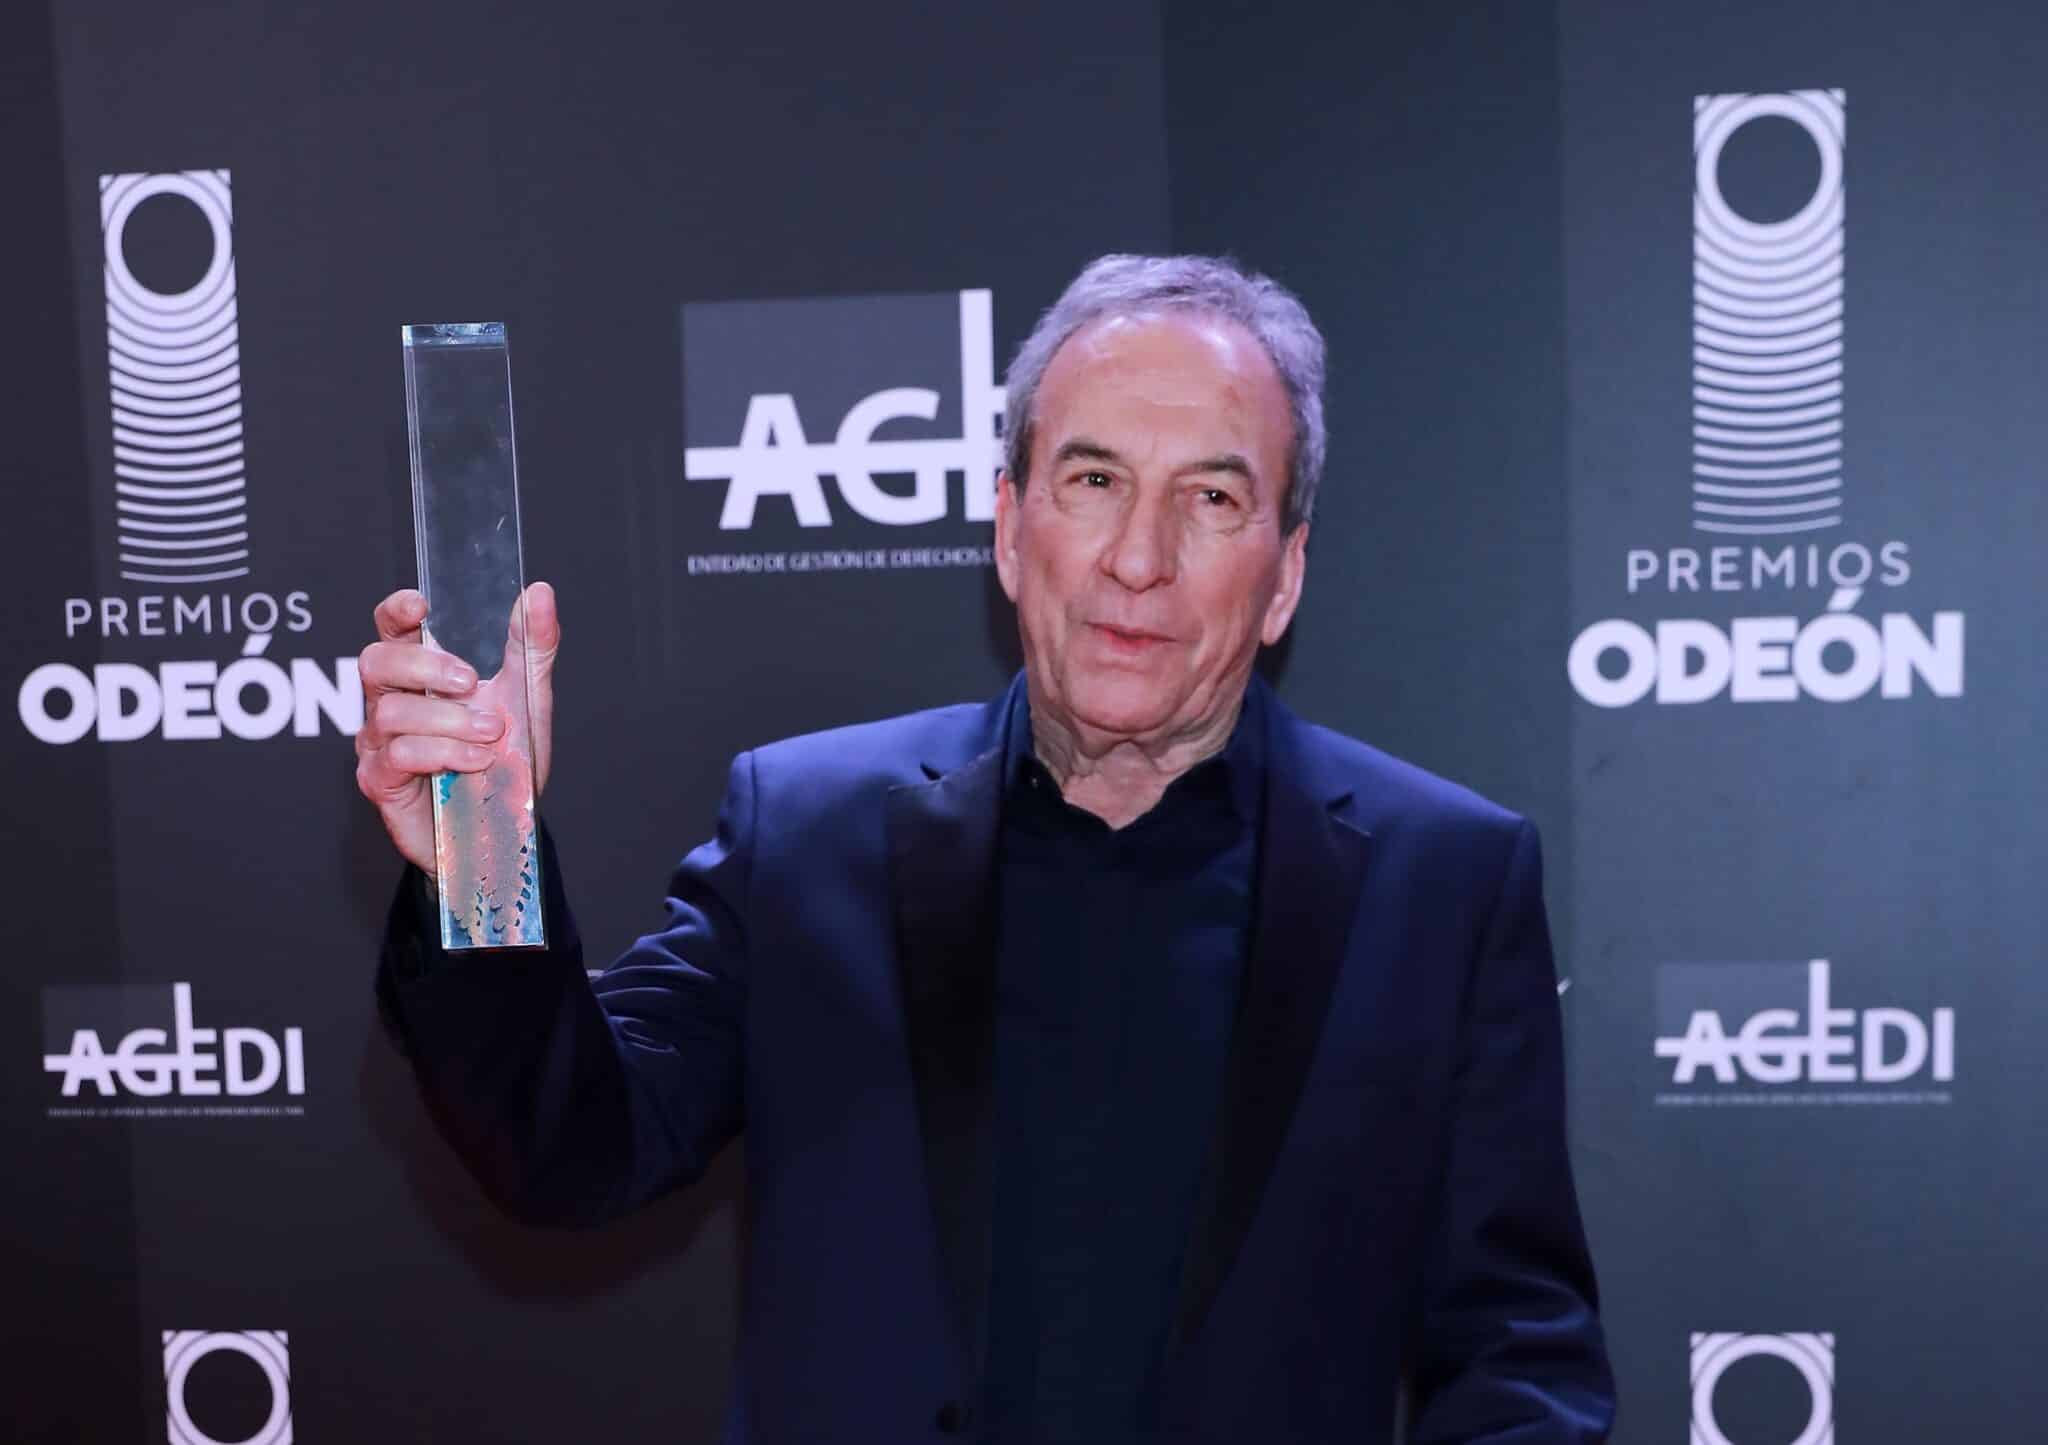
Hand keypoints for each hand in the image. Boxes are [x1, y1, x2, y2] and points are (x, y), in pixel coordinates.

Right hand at [354, 582, 559, 875]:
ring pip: (392, 712)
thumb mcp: (528, 697)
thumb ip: (532, 645)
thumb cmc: (506, 758)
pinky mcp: (380, 781)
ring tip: (492, 735)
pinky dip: (444, 753)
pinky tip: (475, 762)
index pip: (391, 629)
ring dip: (450, 720)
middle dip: (425, 665)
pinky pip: (399, 754)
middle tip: (472, 682)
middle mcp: (391, 702)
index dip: (395, 611)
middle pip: (376, 661)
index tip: (420, 604)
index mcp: (420, 674)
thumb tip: (538, 590)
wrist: (506, 827)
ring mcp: (379, 743)